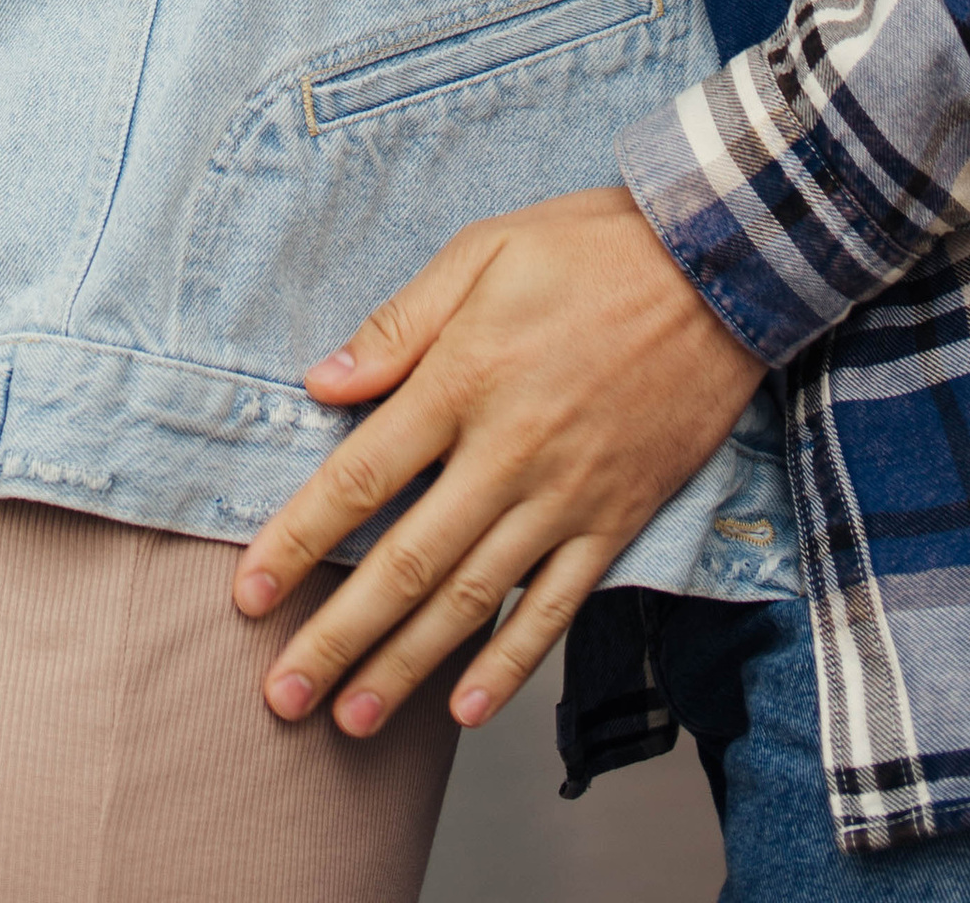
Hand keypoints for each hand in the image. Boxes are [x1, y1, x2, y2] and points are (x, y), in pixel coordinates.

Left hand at [231, 187, 762, 737]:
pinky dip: (511, 665)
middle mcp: (508, 452)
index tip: (249, 595)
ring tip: (352, 721)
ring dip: (407, 667)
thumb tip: (323, 381)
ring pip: (473, 601)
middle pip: (407, 563)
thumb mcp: (484, 251)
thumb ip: (401, 322)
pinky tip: (466, 710)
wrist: (719, 266)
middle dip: (337, 637)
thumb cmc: (591, 248)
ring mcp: (566, 496)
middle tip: (280, 697)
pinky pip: (557, 608)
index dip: (296, 541)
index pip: (360, 478)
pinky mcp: (617, 520)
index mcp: (463, 380)